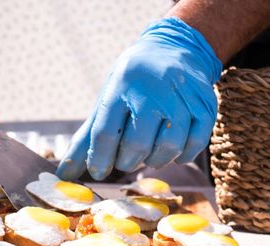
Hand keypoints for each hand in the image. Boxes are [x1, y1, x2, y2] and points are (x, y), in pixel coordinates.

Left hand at [57, 17, 221, 179]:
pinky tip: (172, 151)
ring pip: (168, 147)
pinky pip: (194, 143)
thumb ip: (87, 138)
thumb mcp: (108, 99)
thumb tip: (65, 174)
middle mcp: (152, 89)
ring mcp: (181, 96)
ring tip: (148, 155)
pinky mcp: (205, 104)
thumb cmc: (134, 81)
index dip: (98, 160)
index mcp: (121, 86)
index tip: (98, 171)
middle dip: (127, 161)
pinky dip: (182, 155)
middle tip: (126, 160)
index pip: (104, 133)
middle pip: (137, 144)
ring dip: (155, 160)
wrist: (176, 48)